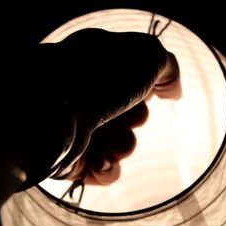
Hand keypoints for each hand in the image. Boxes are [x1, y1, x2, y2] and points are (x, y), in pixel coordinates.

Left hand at [48, 29, 181, 184]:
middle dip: (135, 116)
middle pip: (133, 116)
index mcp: (100, 68)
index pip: (135, 82)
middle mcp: (89, 97)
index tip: (146, 87)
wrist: (52, 112)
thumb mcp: (146, 55)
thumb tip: (173, 92)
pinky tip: (96, 158)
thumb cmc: (99, 78)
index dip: (145, 87)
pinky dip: (106, 167)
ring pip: (122, 146)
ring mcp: (80, 128)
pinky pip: (105, 170)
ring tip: (104, 135)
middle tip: (122, 110)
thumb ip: (168, 68)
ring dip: (122, 144)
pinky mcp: (72, 159)